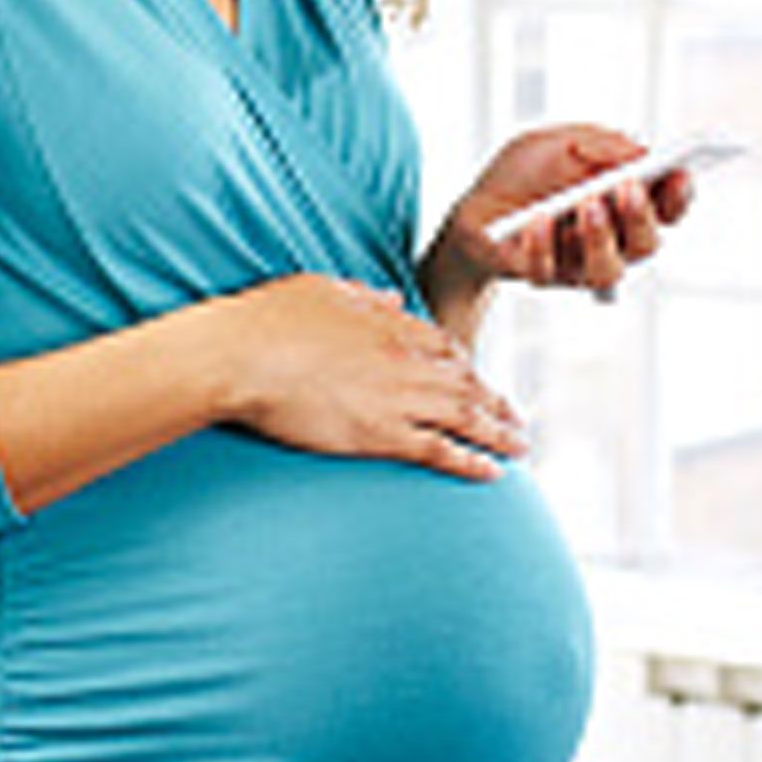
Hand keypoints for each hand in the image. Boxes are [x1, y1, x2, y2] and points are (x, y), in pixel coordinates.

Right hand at [207, 275, 525, 480]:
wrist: (241, 356)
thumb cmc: (266, 320)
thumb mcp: (319, 289)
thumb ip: (362, 296)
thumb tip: (391, 298)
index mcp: (388, 323)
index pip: (444, 346)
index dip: (466, 365)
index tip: (477, 379)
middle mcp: (404, 360)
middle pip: (466, 383)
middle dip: (497, 402)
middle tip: (518, 419)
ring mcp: (398, 398)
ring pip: (466, 417)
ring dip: (499, 433)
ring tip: (521, 447)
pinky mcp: (383, 434)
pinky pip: (442, 450)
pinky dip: (472, 461)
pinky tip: (494, 472)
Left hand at [447, 123, 696, 299]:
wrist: (472, 208)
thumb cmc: (524, 174)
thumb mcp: (558, 141)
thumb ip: (598, 144)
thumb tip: (637, 151)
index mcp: (625, 204)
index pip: (668, 207)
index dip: (679, 195)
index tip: (679, 173)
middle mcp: (611, 240)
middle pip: (646, 243)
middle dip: (641, 216)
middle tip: (628, 187)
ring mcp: (578, 264)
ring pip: (608, 270)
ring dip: (601, 238)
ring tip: (586, 205)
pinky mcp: (541, 275)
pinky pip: (549, 272)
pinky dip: (543, 244)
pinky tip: (537, 220)